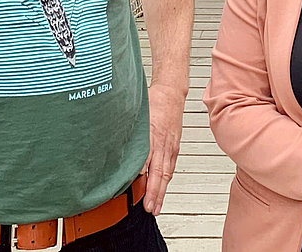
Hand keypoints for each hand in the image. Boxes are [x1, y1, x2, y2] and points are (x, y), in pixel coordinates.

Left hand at [141, 82, 185, 214]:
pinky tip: (161, 189)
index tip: (140, 196)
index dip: (145, 182)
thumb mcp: (138, 116)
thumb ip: (132, 136)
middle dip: (155, 193)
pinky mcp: (174, 147)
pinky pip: (170, 167)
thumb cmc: (154, 102)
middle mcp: (164, 144)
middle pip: (159, 173)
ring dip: (161, 191)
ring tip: (156, 206)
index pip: (149, 164)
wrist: (171, 93)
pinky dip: (166, 181)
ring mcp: (170, 146)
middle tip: (150, 208)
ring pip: (166, 173)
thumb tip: (126, 157)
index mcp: (153, 136)